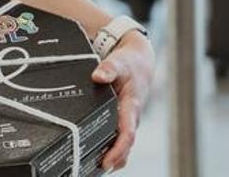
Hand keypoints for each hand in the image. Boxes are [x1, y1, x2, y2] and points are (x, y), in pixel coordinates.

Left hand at [91, 30, 154, 171]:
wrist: (139, 62)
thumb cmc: (129, 64)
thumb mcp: (119, 62)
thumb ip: (108, 69)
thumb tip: (98, 76)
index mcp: (131, 107)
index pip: (127, 134)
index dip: (118, 150)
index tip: (107, 162)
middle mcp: (130, 118)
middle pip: (124, 146)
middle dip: (112, 160)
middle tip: (92, 170)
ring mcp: (127, 121)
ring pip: (121, 145)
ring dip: (110, 157)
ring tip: (89, 167)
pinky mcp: (121, 120)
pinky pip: (117, 138)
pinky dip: (108, 148)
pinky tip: (93, 155)